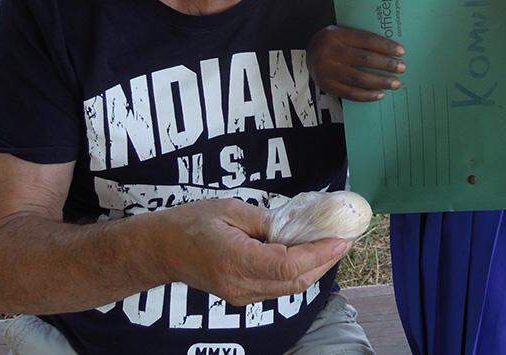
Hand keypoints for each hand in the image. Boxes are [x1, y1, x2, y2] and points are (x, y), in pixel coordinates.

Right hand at [157, 198, 348, 306]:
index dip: (319, 254)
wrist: (161, 250)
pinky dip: (298, 272)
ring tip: (331, 245)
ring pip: (289, 288)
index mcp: (236, 261)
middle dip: (324, 262)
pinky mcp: (242, 295)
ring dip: (314, 268)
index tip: (340, 239)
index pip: (288, 266)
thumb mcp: (229, 210)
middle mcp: (241, 286)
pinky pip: (278, 287)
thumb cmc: (190, 223)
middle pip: (295, 281)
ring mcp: (241, 295)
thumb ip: (264, 220)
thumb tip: (295, 225)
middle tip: (344, 239)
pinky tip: (307, 254)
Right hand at [307, 25, 404, 101]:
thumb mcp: (341, 33)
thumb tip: (390, 50)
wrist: (308, 53)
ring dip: (380, 81)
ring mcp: (325, 70)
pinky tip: (380, 94)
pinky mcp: (325, 85)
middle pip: (364, 59)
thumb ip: (360, 39)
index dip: (385, 46)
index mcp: (336, 34)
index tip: (401, 52)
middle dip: (386, 64)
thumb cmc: (332, 42)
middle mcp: (329, 51)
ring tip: (395, 83)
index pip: (366, 40)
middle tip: (402, 68)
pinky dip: (367, 95)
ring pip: (358, 78)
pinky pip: (349, 93)